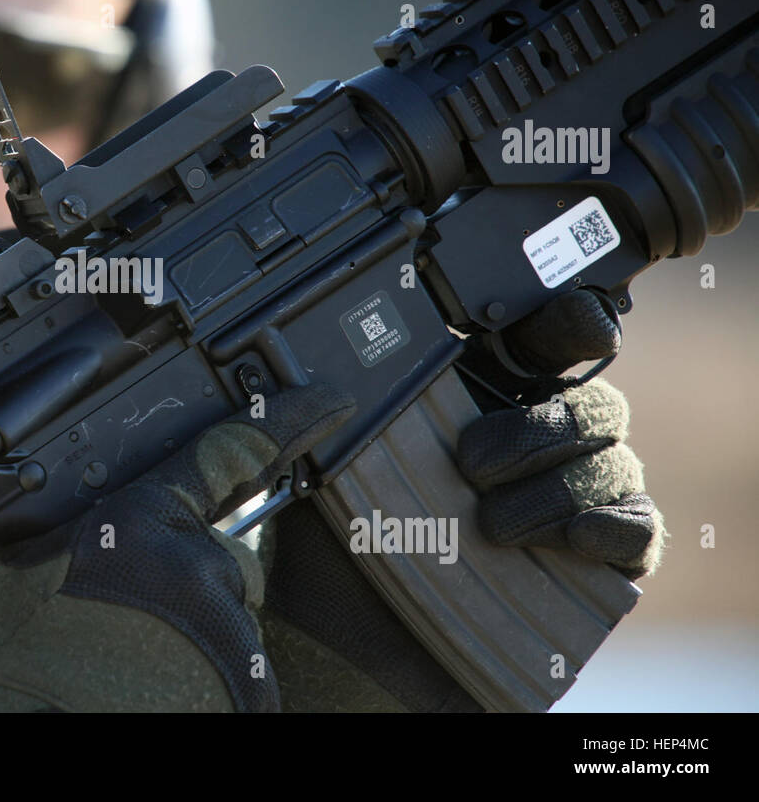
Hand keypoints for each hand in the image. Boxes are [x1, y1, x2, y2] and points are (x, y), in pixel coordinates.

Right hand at [0, 384, 352, 711]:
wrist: (39, 730)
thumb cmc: (24, 660)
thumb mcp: (33, 563)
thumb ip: (97, 527)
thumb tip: (120, 519)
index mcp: (138, 521)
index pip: (226, 454)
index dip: (282, 424)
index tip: (326, 403)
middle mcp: (194, 567)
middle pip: (226, 560)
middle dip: (194, 585)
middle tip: (132, 622)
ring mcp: (227, 628)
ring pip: (231, 618)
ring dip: (198, 637)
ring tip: (134, 663)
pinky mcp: (248, 685)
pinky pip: (241, 670)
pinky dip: (210, 680)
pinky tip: (159, 689)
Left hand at [257, 289, 663, 712]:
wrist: (354, 639)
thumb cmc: (340, 542)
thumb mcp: (328, 464)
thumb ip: (341, 411)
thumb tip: (326, 374)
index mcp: (482, 400)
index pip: (547, 343)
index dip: (567, 325)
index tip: (568, 324)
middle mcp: (540, 443)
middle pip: (592, 402)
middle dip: (539, 427)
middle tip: (471, 465)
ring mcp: (577, 500)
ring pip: (613, 461)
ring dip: (553, 488)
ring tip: (490, 527)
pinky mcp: (600, 562)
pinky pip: (638, 527)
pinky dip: (607, 526)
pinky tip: (568, 539)